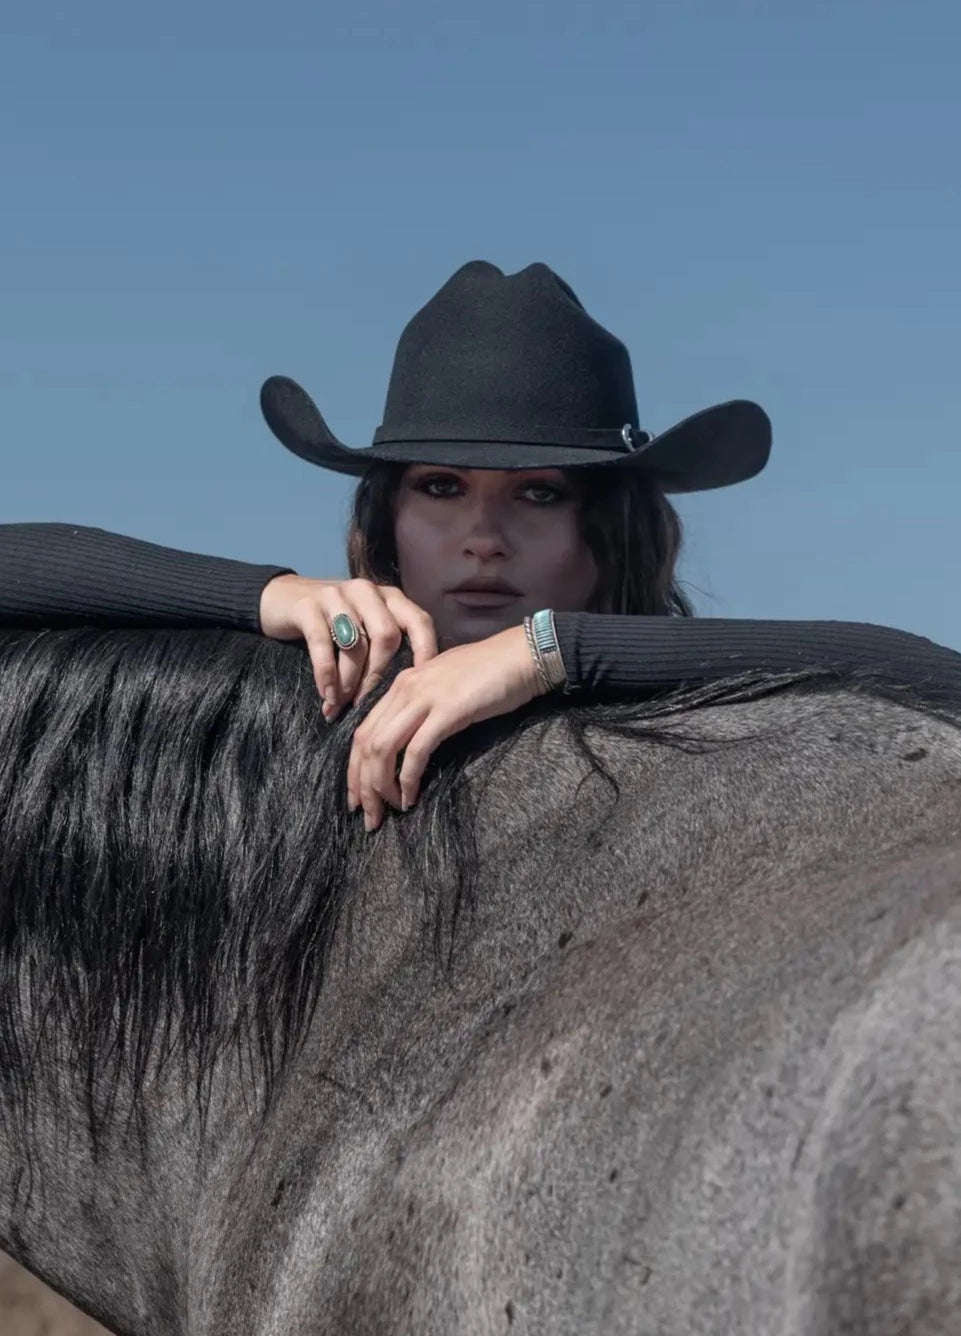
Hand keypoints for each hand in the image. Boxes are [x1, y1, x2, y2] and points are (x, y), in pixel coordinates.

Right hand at [259, 574, 436, 718]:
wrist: (280, 598)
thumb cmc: (332, 623)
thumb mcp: (364, 626)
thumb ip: (386, 645)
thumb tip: (408, 691)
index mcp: (388, 596)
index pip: (419, 621)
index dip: (426, 651)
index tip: (423, 684)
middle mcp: (366, 591)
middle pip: (387, 636)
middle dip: (379, 676)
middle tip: (367, 705)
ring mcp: (336, 594)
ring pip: (355, 644)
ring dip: (349, 682)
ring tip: (341, 705)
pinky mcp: (308, 605)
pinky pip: (322, 644)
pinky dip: (326, 674)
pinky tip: (326, 695)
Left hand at [347, 624, 548, 830]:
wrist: (524, 655)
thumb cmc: (492, 673)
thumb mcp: (445, 686)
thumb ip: (423, 707)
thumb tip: (411, 740)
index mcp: (401, 684)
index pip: (363, 731)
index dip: (354, 768)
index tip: (358, 797)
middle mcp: (405, 689)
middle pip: (365, 743)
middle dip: (361, 785)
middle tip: (368, 817)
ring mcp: (424, 698)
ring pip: (382, 748)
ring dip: (380, 787)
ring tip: (388, 812)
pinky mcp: (447, 711)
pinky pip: (416, 751)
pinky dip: (408, 779)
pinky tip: (411, 798)